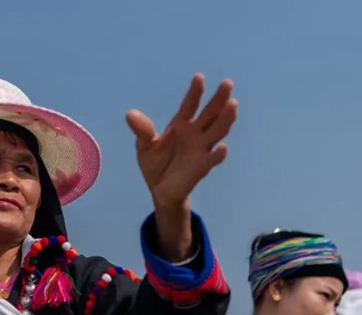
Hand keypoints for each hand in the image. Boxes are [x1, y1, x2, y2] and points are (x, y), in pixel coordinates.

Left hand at [126, 74, 236, 209]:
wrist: (159, 190)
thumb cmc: (155, 164)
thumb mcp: (144, 146)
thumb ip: (142, 130)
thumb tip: (130, 114)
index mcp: (181, 124)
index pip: (190, 105)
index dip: (195, 92)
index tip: (199, 77)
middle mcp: (195, 133)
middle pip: (210, 113)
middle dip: (219, 99)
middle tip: (227, 83)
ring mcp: (201, 149)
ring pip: (217, 131)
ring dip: (225, 119)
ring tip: (232, 105)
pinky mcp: (202, 166)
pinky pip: (212, 159)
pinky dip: (218, 154)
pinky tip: (222, 148)